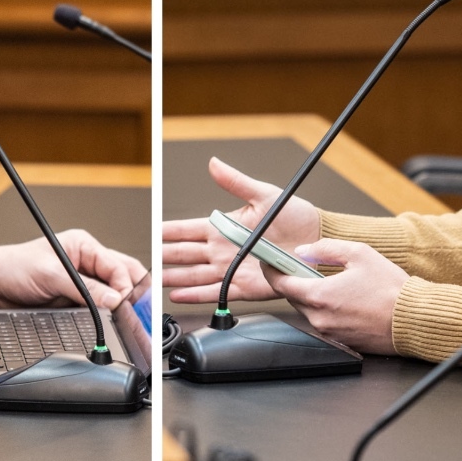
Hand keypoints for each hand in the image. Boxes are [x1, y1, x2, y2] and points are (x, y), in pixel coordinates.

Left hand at [0, 230, 144, 309]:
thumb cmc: (16, 267)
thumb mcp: (51, 274)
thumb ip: (85, 288)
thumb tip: (114, 299)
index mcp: (84, 246)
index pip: (117, 265)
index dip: (125, 285)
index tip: (126, 303)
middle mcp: (87, 262)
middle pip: (122, 276)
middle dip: (133, 293)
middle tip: (139, 310)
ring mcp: (83, 282)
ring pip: (113, 293)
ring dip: (120, 305)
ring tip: (126, 317)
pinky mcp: (76, 299)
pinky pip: (98, 307)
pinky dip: (106, 314)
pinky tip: (110, 321)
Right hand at [162, 157, 321, 303]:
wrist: (315, 242)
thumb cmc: (295, 216)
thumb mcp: (264, 195)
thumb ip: (235, 182)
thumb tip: (214, 163)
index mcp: (224, 226)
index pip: (186, 229)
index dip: (168, 232)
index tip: (152, 232)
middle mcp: (222, 249)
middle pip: (184, 254)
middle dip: (164, 258)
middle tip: (145, 262)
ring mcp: (230, 269)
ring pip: (193, 275)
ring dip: (174, 279)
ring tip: (156, 283)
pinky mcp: (242, 287)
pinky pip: (213, 292)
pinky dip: (195, 295)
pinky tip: (178, 296)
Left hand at [265, 238, 407, 354]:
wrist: (413, 319)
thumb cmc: (392, 289)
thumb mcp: (359, 254)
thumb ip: (326, 249)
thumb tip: (305, 251)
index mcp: (320, 295)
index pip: (281, 284)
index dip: (272, 271)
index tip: (269, 262)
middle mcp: (321, 318)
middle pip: (293, 297)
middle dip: (294, 281)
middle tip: (302, 267)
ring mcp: (330, 332)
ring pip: (308, 310)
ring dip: (311, 295)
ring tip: (330, 282)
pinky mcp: (342, 341)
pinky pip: (324, 322)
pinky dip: (326, 309)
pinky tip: (343, 299)